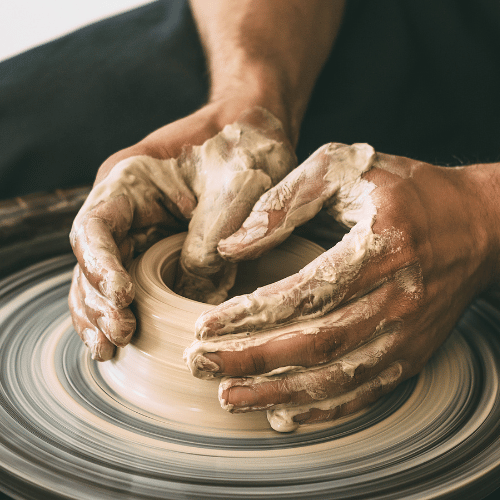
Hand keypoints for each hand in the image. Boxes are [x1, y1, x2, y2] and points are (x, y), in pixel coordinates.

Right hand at [69, 105, 295, 360]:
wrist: (257, 135)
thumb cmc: (244, 148)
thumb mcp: (234, 188)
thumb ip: (208, 239)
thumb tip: (191, 291)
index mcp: (130, 180)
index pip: (95, 226)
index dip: (100, 265)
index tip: (122, 297)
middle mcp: (126, 208)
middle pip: (91, 260)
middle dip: (100, 301)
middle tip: (120, 335)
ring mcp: (140, 230)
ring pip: (103, 277)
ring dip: (103, 314)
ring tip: (111, 348)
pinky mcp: (159, 250)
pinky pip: (132, 283)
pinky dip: (124, 311)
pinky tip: (122, 341)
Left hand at [185, 143, 499, 430]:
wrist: (479, 224)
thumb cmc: (406, 190)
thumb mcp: (346, 167)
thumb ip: (286, 201)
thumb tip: (233, 245)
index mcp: (380, 246)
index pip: (305, 292)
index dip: (251, 314)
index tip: (204, 325)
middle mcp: (398, 298)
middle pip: (315, 344)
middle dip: (251, 360)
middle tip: (199, 364)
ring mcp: (408, 333)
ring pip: (336, 378)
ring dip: (278, 394)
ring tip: (228, 397)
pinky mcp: (412, 353)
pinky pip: (364, 392)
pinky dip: (321, 409)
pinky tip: (282, 414)